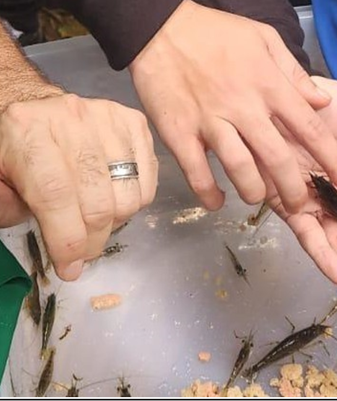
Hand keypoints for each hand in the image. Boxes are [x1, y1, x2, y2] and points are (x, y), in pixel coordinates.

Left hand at [0, 93, 157, 280]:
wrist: (39, 107)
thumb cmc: (17, 149)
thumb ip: (7, 208)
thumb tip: (58, 246)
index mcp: (27, 130)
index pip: (56, 195)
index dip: (67, 240)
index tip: (70, 268)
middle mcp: (71, 118)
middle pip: (98, 200)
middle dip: (93, 240)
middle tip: (84, 252)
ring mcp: (108, 118)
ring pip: (128, 196)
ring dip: (115, 222)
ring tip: (97, 221)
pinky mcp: (134, 122)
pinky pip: (148, 181)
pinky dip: (136, 202)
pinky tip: (114, 199)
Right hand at [129, 1, 336, 213]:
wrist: (160, 28)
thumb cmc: (216, 33)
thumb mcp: (264, 39)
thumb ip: (294, 74)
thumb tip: (324, 102)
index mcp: (269, 85)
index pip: (310, 129)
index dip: (333, 159)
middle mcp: (244, 107)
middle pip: (278, 159)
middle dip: (294, 190)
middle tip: (300, 205)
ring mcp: (210, 122)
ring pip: (240, 169)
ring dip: (253, 192)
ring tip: (257, 198)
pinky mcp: (179, 133)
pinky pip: (197, 173)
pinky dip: (209, 193)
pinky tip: (217, 200)